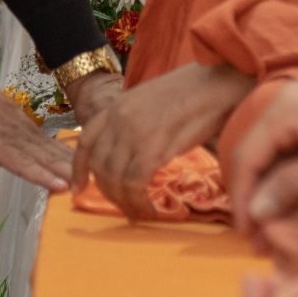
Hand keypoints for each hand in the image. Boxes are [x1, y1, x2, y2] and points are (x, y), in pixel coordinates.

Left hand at [72, 62, 252, 218]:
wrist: (218, 84)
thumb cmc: (195, 92)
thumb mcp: (152, 102)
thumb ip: (136, 123)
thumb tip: (132, 152)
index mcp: (117, 105)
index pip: (86, 141)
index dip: (79, 168)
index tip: (79, 188)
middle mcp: (118, 118)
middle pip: (100, 166)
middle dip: (109, 192)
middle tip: (124, 206)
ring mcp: (133, 132)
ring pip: (115, 179)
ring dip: (125, 203)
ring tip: (140, 212)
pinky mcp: (152, 147)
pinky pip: (135, 184)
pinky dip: (140, 203)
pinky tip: (151, 211)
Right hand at [230, 75, 297, 231]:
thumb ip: (293, 183)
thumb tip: (257, 211)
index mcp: (283, 111)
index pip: (246, 158)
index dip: (242, 200)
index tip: (248, 236)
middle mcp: (282, 106)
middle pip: (252, 158)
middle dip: (252, 200)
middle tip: (260, 241)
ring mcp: (297, 112)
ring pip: (269, 157)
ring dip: (267, 192)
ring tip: (274, 230)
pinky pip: (286, 153)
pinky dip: (284, 180)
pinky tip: (290, 205)